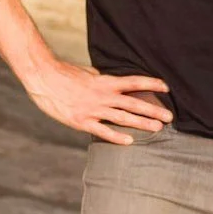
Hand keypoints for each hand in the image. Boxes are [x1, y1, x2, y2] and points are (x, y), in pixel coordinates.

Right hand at [22, 61, 169, 144]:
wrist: (42, 77)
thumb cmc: (64, 73)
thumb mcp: (88, 72)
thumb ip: (102, 79)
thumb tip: (114, 81)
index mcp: (104, 81)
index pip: (133, 81)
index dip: (151, 83)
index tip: (167, 87)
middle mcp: (102, 95)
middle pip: (133, 102)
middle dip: (153, 110)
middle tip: (169, 116)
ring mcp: (93, 109)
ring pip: (122, 117)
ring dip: (141, 122)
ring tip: (157, 128)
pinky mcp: (81, 120)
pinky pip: (102, 130)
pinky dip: (116, 136)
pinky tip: (130, 141)